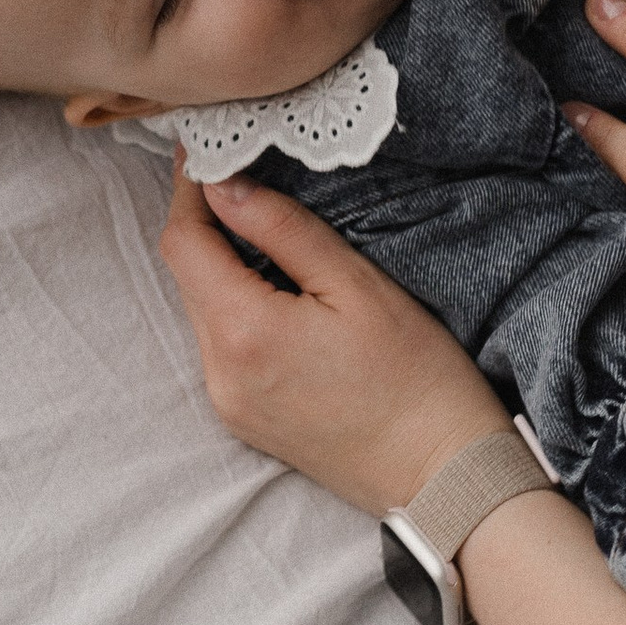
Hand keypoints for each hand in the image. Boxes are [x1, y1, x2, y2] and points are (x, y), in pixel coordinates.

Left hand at [159, 162, 509, 514]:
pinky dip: (239, 309)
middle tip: (240, 175)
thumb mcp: (356, 285)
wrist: (442, 476)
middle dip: (207, 224)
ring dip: (223, 267)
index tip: (205, 149)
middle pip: (187, 277)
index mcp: (244, 333)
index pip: (183, 243)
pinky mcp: (244, 420)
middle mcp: (219, 374)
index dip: (188, 190)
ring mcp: (228, 403)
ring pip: (203, 311)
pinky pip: (223, 347)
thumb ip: (282, 229)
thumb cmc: (416, 378)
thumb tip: (224, 185)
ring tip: (269, 234)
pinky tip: (284, 297)